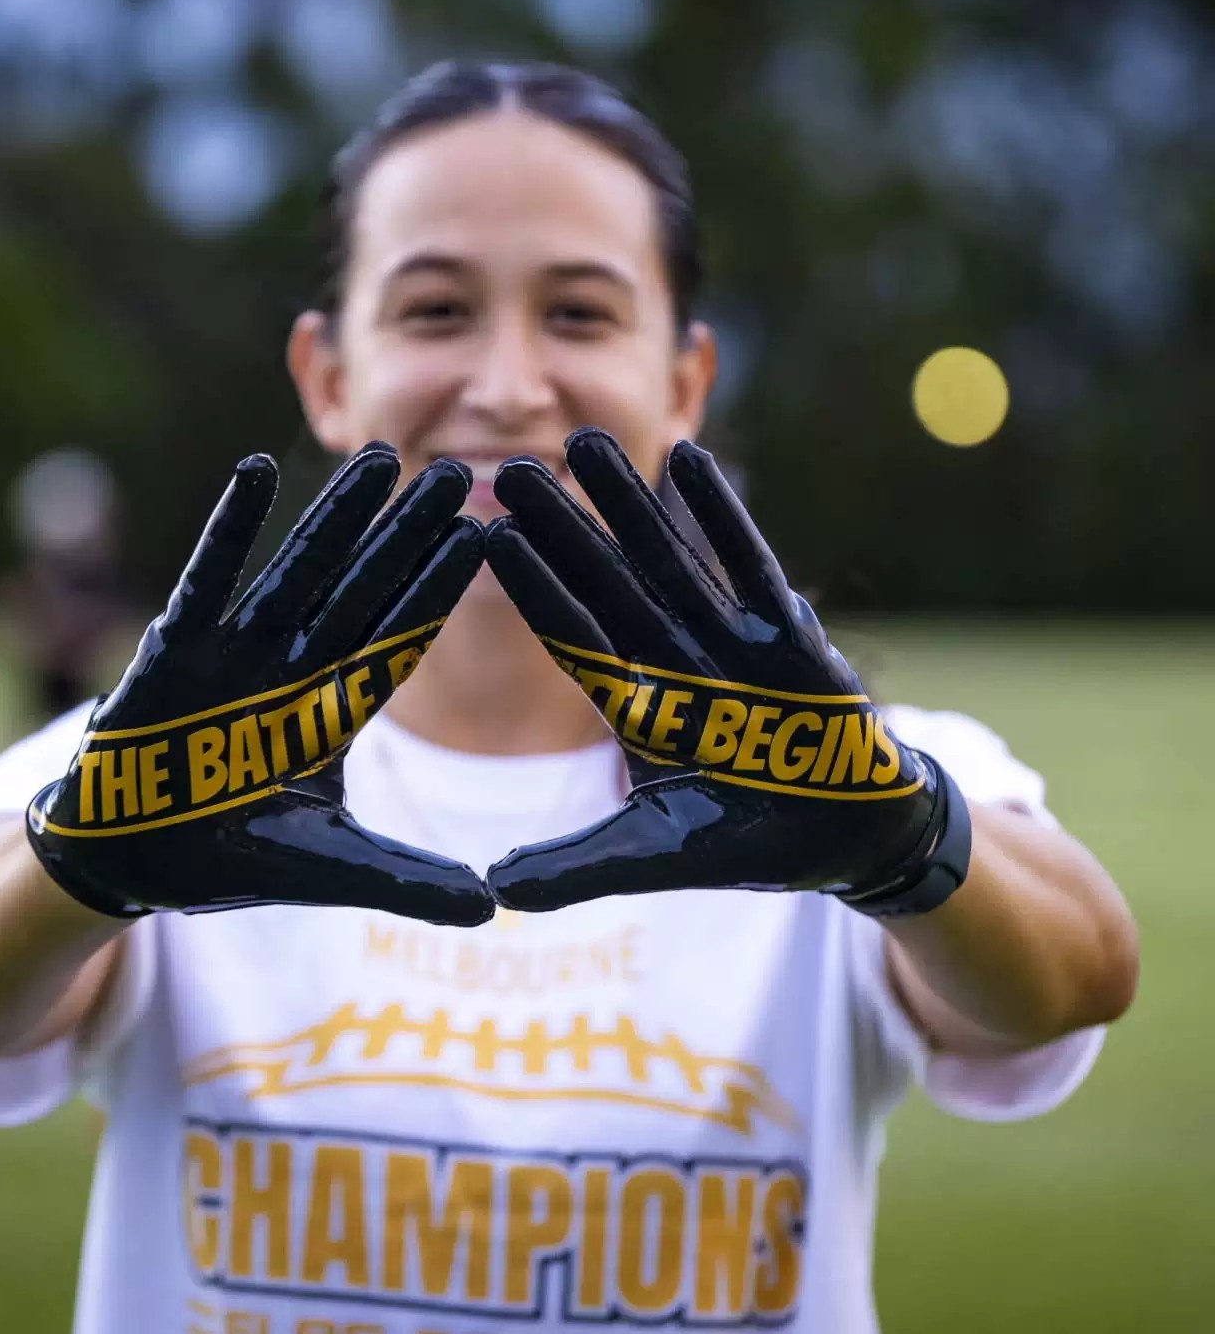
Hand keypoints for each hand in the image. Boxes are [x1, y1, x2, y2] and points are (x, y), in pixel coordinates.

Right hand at [27, 444, 493, 926]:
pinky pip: (206, 577)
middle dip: (410, 532)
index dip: (440, 589)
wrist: (125, 862)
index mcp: (333, 713)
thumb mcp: (325, 866)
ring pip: (299, 569)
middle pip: (364, 587)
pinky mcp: (173, 648)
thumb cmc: (225, 859)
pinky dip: (228, 528)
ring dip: (338, 514)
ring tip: (382, 456)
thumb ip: (403, 879)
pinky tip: (255, 470)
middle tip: (463, 470)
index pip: (398, 639)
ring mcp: (236, 652)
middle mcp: (293, 670)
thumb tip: (489, 911)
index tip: (487, 538)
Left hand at [483, 428, 969, 916]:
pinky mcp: (789, 635)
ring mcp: (728, 641)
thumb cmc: (748, 843)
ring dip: (630, 502)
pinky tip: (689, 458)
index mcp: (635, 707)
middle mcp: (672, 661)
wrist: (846, 836)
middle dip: (563, 527)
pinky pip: (750, 565)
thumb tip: (492, 891)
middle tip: (508, 467)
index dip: (533, 588)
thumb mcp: (657, 853)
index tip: (487, 537)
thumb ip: (579, 866)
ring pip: (669, 559)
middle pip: (607, 582)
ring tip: (585, 442)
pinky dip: (722, 516)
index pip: (573, 636)